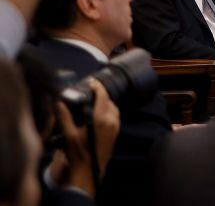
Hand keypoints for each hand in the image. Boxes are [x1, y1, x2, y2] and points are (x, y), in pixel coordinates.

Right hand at [55, 80, 119, 195]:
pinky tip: (99, 114)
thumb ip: (65, 117)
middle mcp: (112, 121)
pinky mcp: (116, 133)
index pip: (103, 96)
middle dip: (101, 95)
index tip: (92, 82)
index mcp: (101, 119)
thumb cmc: (78, 153)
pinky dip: (109, 111)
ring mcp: (116, 127)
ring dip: (106, 103)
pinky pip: (115, 117)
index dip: (98, 87)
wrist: (89, 171)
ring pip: (114, 109)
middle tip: (91, 92)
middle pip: (110, 101)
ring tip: (94, 102)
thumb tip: (59, 103)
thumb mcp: (69, 135)